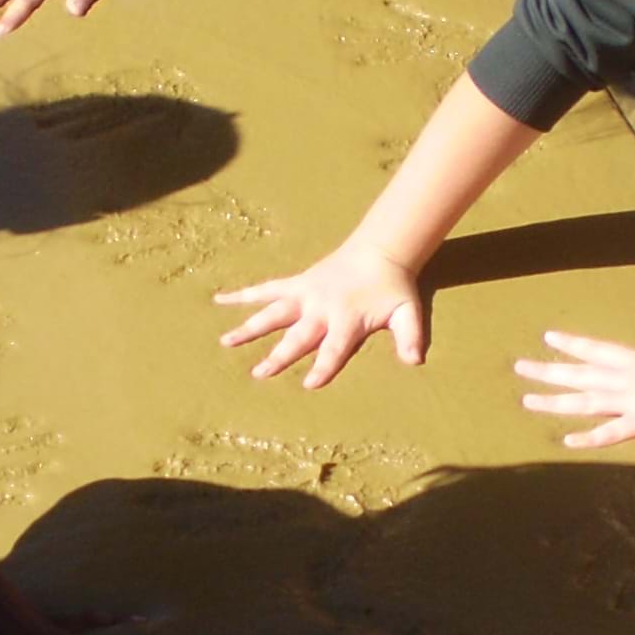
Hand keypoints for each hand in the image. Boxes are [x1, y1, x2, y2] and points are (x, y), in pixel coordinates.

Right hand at [215, 238, 425, 387]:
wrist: (380, 250)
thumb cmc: (394, 287)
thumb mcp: (408, 312)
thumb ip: (410, 337)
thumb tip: (415, 361)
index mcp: (347, 320)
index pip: (334, 349)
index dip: (324, 367)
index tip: (309, 384)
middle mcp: (321, 308)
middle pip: (297, 336)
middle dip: (278, 356)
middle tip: (258, 374)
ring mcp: (305, 295)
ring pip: (273, 314)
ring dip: (249, 328)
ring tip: (225, 342)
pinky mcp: (296, 283)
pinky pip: (266, 289)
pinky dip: (243, 294)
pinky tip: (219, 299)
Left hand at [513, 317, 634, 447]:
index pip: (596, 349)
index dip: (571, 344)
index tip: (548, 338)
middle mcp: (628, 379)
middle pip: (580, 374)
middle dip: (548, 371)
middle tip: (520, 368)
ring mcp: (633, 402)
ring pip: (585, 402)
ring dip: (555, 402)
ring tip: (528, 401)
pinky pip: (610, 434)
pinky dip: (588, 439)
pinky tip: (567, 442)